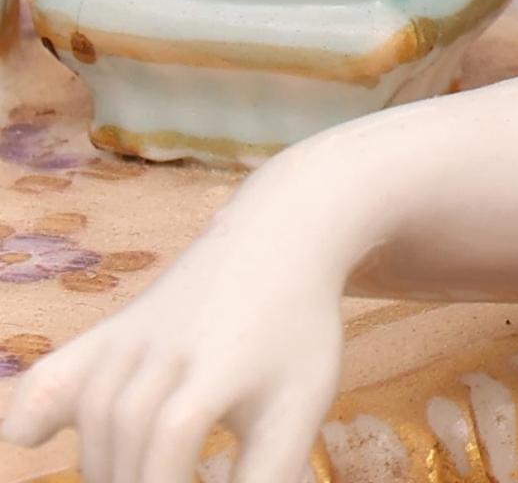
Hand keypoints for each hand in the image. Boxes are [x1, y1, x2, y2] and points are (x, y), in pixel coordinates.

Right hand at [4, 146, 360, 482]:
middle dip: (139, 481)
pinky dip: (37, 409)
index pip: (174, 437)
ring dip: (106, 466)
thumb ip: (268, 471)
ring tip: (141, 475)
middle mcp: (168, 344)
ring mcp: (129, 335)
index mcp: (221, 362)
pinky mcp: (104, 335)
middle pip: (128, 434)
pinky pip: (55, 376)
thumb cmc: (293, 336)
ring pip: (95, 416)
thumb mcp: (299, 400)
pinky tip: (33, 437)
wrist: (276, 243)